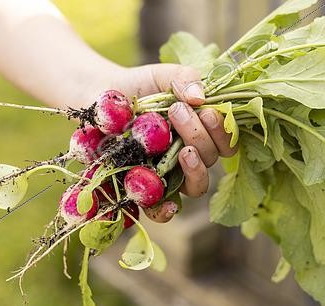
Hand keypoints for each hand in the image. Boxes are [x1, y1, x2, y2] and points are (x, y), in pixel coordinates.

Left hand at [122, 64, 236, 222]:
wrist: (98, 97)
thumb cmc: (138, 86)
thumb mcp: (163, 76)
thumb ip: (184, 79)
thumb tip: (199, 98)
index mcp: (202, 132)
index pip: (226, 142)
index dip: (223, 132)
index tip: (207, 112)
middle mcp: (190, 156)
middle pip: (210, 159)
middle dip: (199, 136)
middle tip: (177, 111)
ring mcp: (168, 174)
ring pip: (196, 186)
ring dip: (195, 170)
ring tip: (184, 151)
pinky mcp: (143, 188)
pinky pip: (159, 209)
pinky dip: (166, 210)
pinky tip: (167, 203)